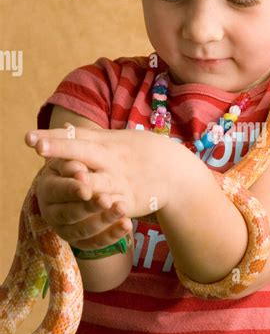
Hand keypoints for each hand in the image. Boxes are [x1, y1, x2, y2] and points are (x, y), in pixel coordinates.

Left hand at [25, 122, 170, 219]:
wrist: (175, 171)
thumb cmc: (140, 153)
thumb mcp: (118, 140)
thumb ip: (90, 137)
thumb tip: (64, 129)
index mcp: (105, 143)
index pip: (75, 137)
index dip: (53, 137)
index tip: (30, 139)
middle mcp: (110, 159)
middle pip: (82, 152)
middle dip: (60, 148)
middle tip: (38, 146)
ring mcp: (120, 179)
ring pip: (98, 180)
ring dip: (83, 181)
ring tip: (68, 177)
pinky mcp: (129, 199)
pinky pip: (116, 203)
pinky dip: (109, 205)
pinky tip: (100, 205)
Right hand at [35, 156, 132, 248]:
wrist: (81, 185)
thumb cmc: (75, 168)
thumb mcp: (71, 161)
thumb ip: (73, 165)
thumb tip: (79, 172)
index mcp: (47, 190)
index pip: (57, 191)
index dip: (72, 190)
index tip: (87, 189)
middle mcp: (52, 214)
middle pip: (69, 214)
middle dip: (89, 207)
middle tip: (106, 200)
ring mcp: (65, 230)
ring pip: (84, 231)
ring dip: (104, 221)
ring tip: (122, 209)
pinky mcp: (81, 242)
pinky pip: (97, 243)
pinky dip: (113, 235)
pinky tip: (127, 224)